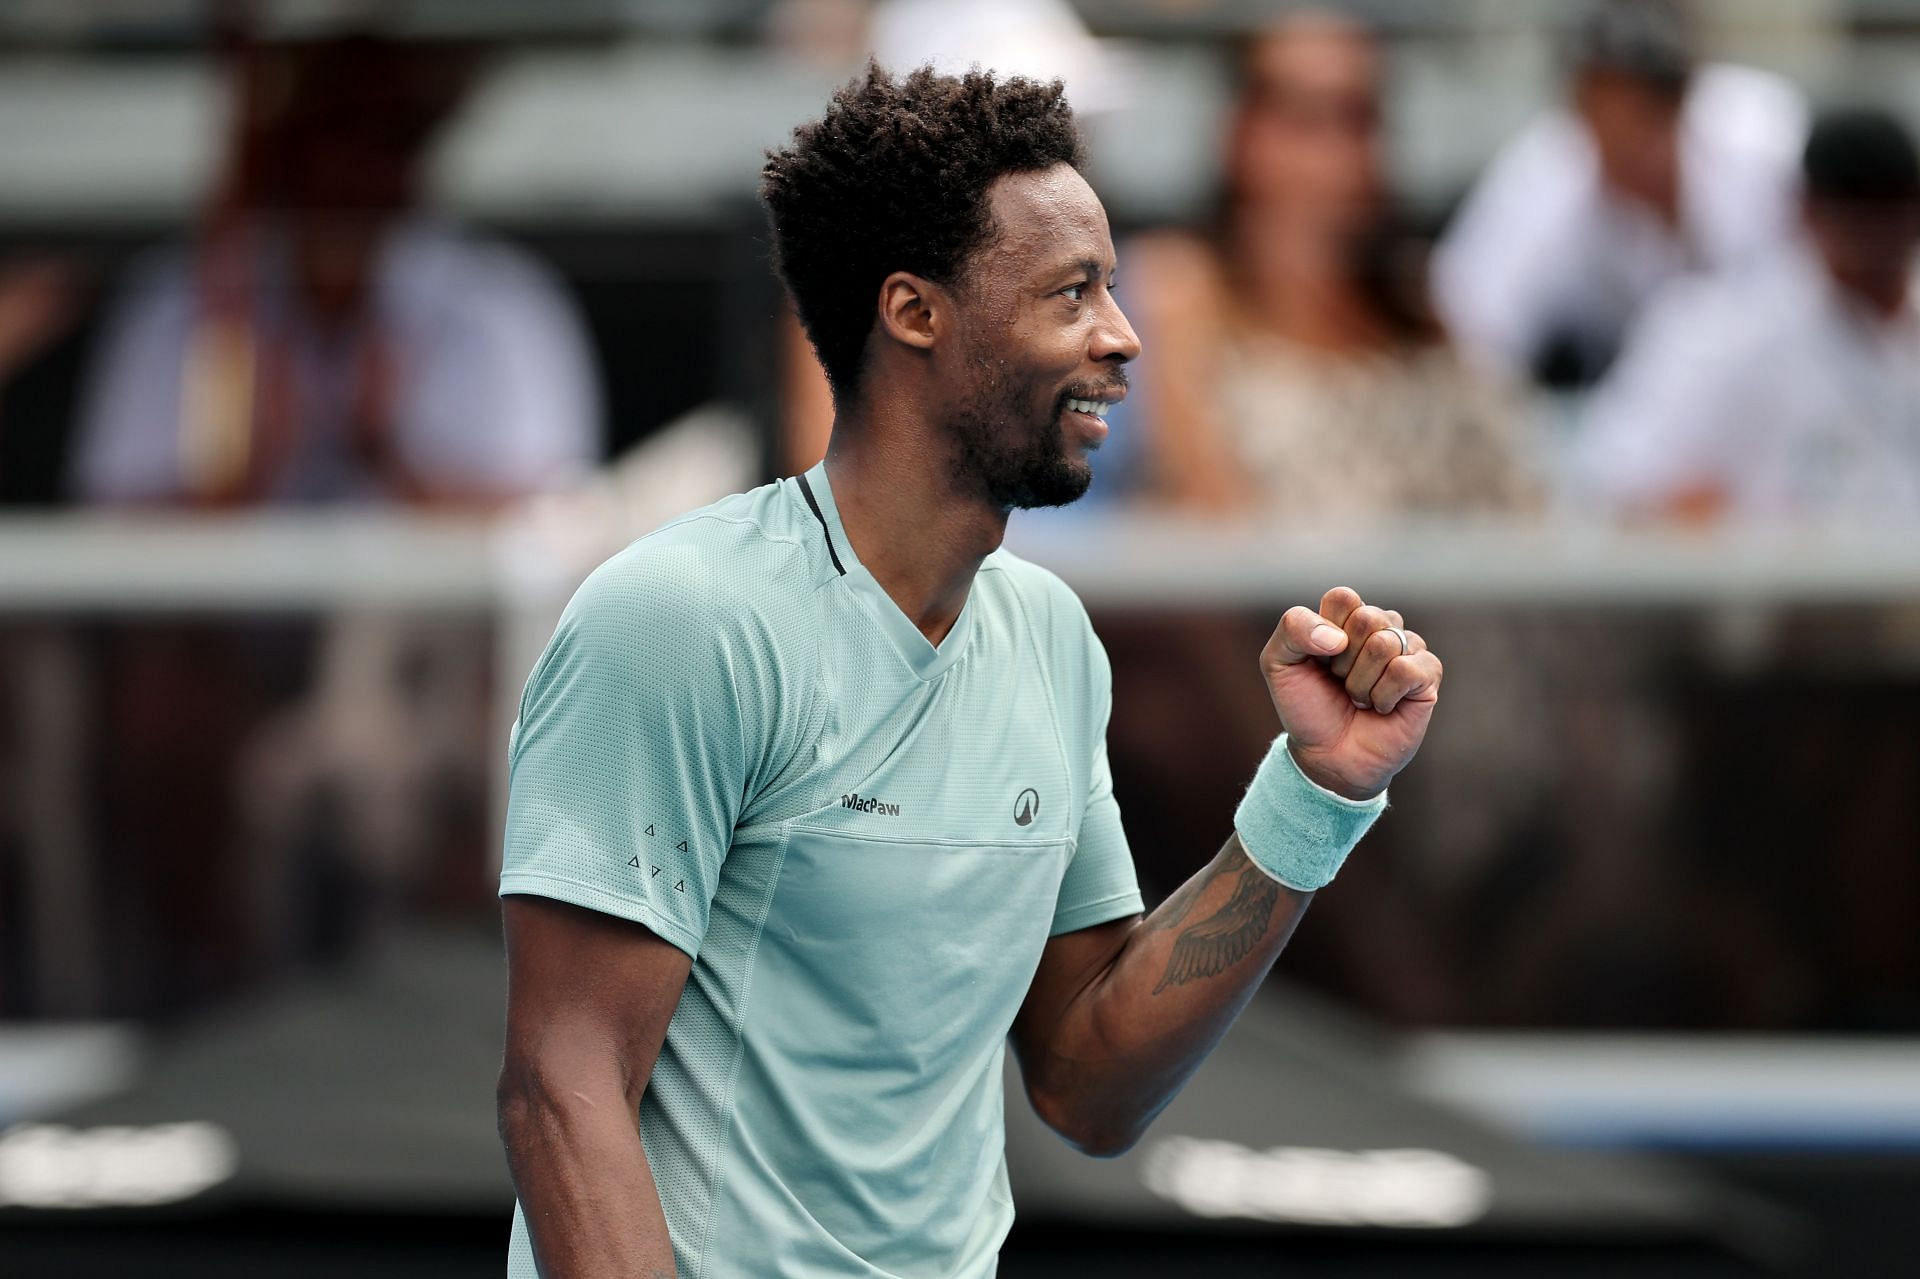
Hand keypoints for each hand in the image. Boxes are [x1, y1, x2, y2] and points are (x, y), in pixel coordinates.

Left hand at [1260, 586, 1441, 800]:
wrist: (1328, 755)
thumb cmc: (1307, 707)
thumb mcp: (1278, 663)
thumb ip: (1293, 629)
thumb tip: (1339, 637)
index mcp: (1347, 616)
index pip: (1343, 597)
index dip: (1323, 633)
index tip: (1319, 660)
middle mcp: (1382, 626)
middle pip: (1367, 619)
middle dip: (1343, 661)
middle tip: (1341, 682)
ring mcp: (1408, 649)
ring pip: (1386, 645)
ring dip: (1361, 683)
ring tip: (1359, 697)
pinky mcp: (1428, 676)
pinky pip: (1406, 670)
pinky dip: (1383, 695)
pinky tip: (1381, 707)